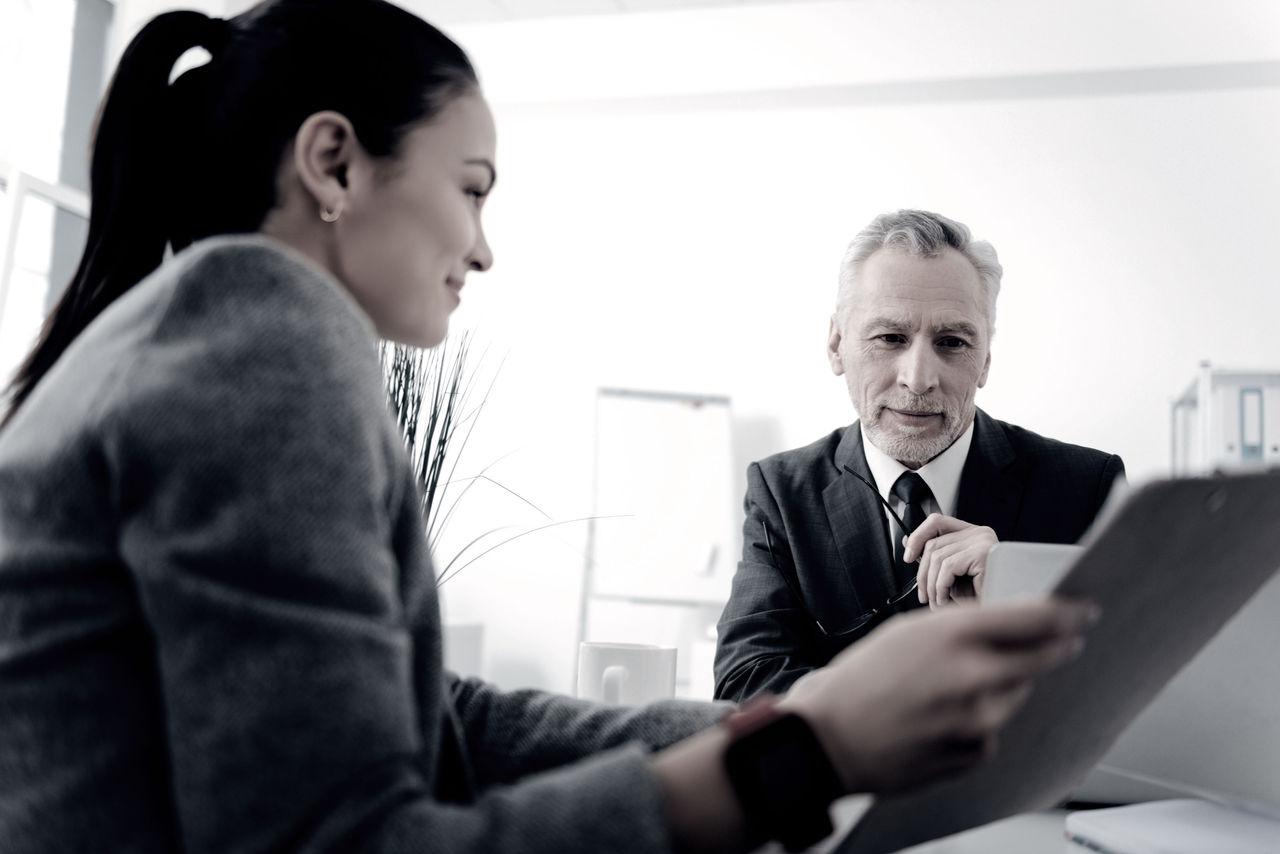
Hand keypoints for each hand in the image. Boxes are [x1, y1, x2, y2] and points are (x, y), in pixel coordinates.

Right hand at [779, 598, 1095, 794]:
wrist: (829, 738)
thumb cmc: (860, 680)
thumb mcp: (907, 631)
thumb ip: (961, 627)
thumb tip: (1009, 626)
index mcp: (953, 635)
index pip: (1034, 619)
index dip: (1068, 613)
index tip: (1085, 610)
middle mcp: (971, 676)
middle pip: (1041, 659)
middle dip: (1054, 649)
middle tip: (1062, 643)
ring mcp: (975, 720)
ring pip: (1016, 696)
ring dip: (1002, 687)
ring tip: (953, 688)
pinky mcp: (972, 753)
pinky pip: (992, 731)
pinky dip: (978, 723)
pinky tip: (940, 719)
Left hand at [903, 513, 998, 607]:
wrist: (1003, 608)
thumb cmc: (982, 595)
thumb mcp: (953, 575)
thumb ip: (934, 559)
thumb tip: (908, 543)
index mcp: (973, 533)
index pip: (937, 521)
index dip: (918, 536)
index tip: (908, 556)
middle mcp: (979, 532)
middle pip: (933, 544)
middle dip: (923, 574)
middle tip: (924, 596)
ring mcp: (982, 541)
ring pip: (937, 558)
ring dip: (932, 586)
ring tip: (936, 602)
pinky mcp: (983, 553)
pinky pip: (948, 567)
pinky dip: (941, 587)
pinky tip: (945, 601)